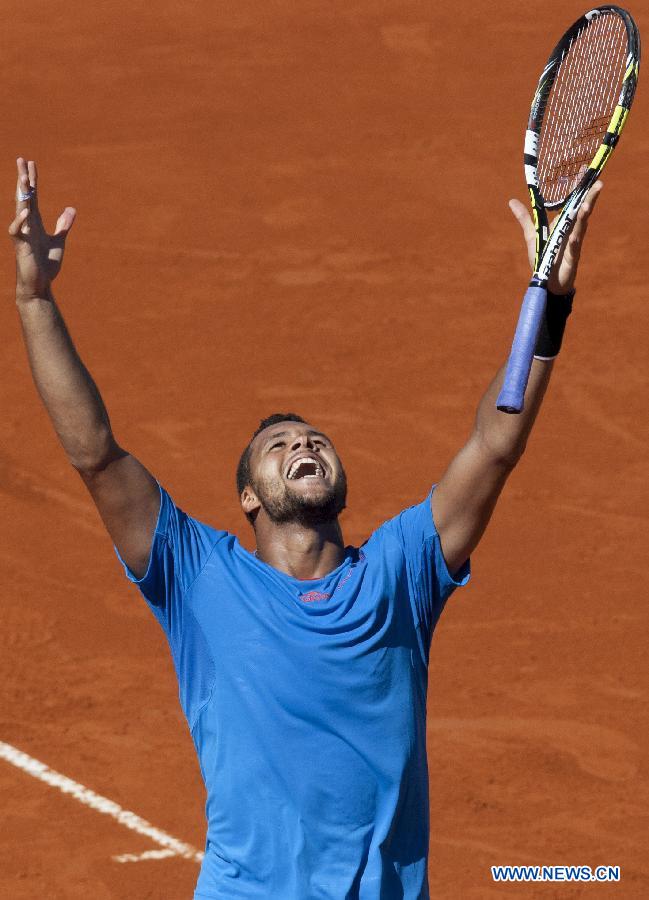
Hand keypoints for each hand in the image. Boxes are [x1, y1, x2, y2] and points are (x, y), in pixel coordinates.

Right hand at [8, 158, 75, 300]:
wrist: (41, 285)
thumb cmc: (46, 265)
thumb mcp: (59, 241)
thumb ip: (63, 225)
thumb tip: (71, 209)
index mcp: (35, 222)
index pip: (33, 196)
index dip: (33, 180)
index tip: (31, 163)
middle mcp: (27, 224)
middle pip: (25, 197)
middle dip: (23, 179)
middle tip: (22, 159)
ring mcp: (23, 234)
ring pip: (20, 209)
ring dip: (22, 193)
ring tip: (23, 177)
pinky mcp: (22, 246)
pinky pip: (18, 231)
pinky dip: (21, 222)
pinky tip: (26, 212)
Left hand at [509, 180, 602, 293]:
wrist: (547, 282)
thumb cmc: (543, 258)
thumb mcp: (531, 235)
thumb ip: (524, 218)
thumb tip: (511, 201)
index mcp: (563, 224)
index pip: (573, 202)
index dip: (578, 187)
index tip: (583, 170)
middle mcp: (571, 231)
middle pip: (582, 211)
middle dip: (589, 197)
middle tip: (598, 183)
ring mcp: (573, 244)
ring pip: (580, 228)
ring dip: (583, 217)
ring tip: (587, 205)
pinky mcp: (571, 258)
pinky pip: (573, 249)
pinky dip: (574, 243)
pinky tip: (574, 237)